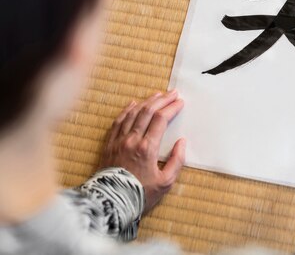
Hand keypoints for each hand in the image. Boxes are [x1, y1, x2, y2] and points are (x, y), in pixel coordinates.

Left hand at [101, 90, 185, 212]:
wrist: (111, 203)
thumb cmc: (140, 195)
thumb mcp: (166, 182)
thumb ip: (176, 161)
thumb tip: (181, 142)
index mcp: (147, 148)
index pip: (161, 120)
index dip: (171, 108)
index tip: (180, 102)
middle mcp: (132, 140)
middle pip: (147, 112)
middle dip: (162, 100)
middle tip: (172, 93)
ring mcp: (118, 141)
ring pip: (132, 114)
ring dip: (146, 102)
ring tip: (156, 95)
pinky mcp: (109, 145)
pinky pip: (118, 122)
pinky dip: (126, 110)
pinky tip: (133, 104)